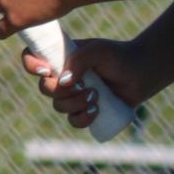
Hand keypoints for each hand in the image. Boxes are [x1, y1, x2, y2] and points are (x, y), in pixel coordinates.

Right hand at [21, 36, 143, 129]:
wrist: (142, 73)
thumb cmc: (119, 57)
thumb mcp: (97, 51)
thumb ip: (79, 60)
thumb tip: (63, 81)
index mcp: (61, 57)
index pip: (32, 59)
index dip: (31, 65)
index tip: (46, 70)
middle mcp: (63, 76)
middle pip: (44, 88)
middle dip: (60, 91)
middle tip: (84, 85)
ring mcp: (73, 95)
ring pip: (59, 106)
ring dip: (75, 104)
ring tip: (96, 96)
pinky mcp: (85, 110)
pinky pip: (73, 121)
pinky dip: (82, 119)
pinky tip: (96, 112)